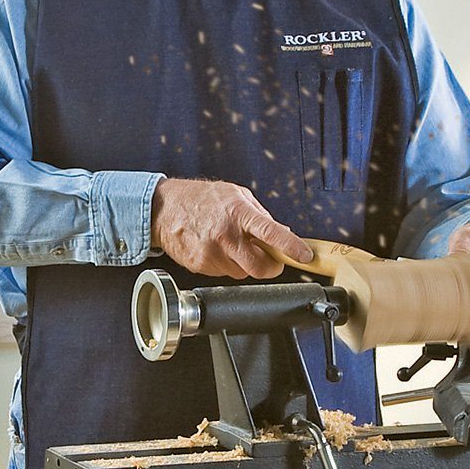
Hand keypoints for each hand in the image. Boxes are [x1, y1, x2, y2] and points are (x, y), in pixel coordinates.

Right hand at [150, 178, 313, 278]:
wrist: (164, 208)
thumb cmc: (201, 198)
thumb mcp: (236, 195)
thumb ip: (260, 215)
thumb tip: (282, 233)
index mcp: (238, 213)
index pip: (272, 234)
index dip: (291, 247)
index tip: (305, 256)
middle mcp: (225, 235)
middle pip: (260, 267)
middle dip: (270, 267)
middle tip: (271, 259)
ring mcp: (211, 254)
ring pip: (242, 272)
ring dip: (245, 263)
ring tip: (231, 243)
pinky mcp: (200, 266)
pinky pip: (224, 273)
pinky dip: (227, 264)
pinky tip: (216, 248)